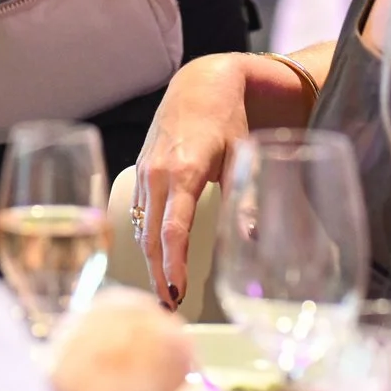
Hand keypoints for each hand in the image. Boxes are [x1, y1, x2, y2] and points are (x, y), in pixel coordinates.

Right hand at [133, 55, 253, 306]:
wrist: (200, 82)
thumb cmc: (226, 117)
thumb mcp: (241, 155)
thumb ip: (245, 199)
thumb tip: (251, 239)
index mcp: (183, 171)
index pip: (173, 230)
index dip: (174, 265)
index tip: (178, 293)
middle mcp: (157, 173)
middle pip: (151, 238)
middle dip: (159, 275)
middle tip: (170, 308)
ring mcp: (144, 171)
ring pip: (141, 227)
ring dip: (151, 262)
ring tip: (165, 292)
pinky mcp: (140, 170)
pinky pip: (139, 213)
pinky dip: (146, 240)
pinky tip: (156, 258)